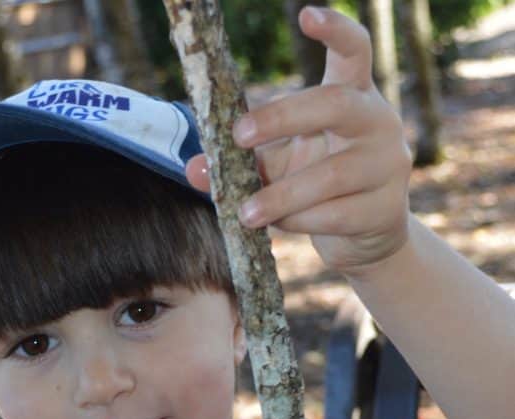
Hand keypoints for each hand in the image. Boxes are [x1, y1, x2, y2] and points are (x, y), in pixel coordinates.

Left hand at [186, 6, 411, 276]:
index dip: (334, 29)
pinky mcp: (385, 209)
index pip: (354, 50)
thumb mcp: (279, 166)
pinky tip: (277, 226)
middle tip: (240, 135)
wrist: (366, 234)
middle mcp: (378, 121)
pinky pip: (335, 215)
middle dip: (282, 118)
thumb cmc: (318, 186)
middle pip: (336, 104)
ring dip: (282, 195)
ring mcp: (388, 165)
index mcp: (354, 95)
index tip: (304, 15)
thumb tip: (193, 169)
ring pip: (332, 175)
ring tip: (246, 213)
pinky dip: (299, 222)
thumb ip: (243, 161)